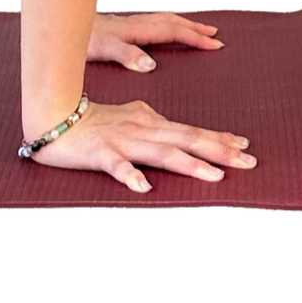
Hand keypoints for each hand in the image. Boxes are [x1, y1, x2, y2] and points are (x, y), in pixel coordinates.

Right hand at [26, 98, 256, 191]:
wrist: (53, 117)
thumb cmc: (91, 119)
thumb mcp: (127, 115)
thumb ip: (149, 118)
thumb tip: (166, 120)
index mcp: (149, 121)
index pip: (191, 130)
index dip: (219, 138)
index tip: (245, 145)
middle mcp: (142, 129)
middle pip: (186, 140)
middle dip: (219, 151)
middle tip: (248, 161)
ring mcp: (122, 141)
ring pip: (160, 153)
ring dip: (188, 164)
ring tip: (214, 176)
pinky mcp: (100, 153)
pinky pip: (117, 166)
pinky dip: (130, 176)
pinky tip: (143, 187)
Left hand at [88, 8, 223, 73]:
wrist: (57, 23)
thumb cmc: (77, 40)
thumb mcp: (100, 50)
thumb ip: (125, 55)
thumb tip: (151, 64)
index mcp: (134, 30)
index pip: (172, 32)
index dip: (194, 38)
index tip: (215, 44)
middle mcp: (133, 23)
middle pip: (171, 21)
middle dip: (194, 27)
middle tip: (215, 34)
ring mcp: (126, 23)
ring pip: (161, 19)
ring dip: (181, 23)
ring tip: (196, 27)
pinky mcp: (117, 26)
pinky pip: (150, 22)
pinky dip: (164, 24)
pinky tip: (160, 29)